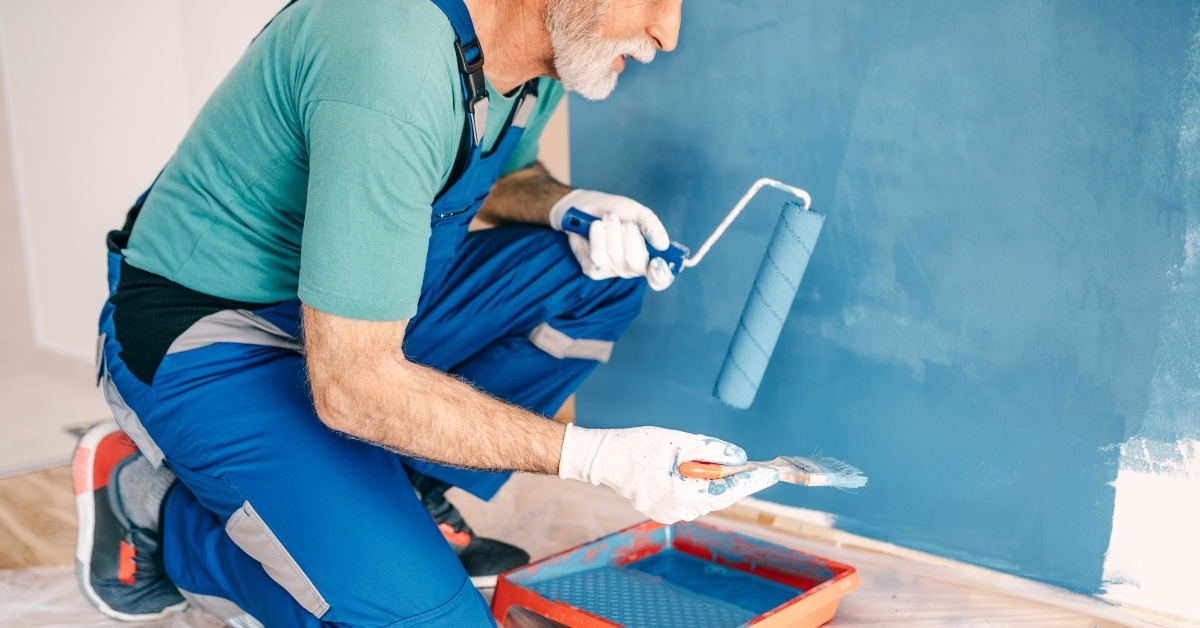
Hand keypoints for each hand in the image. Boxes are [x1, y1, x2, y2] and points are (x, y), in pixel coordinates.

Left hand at [549, 190, 675, 290]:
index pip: (660, 278)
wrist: (588, 208)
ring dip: (612, 231)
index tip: (657, 262)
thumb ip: (652, 227)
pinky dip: (597, 235)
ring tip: (609, 218)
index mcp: (650, 258)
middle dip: (631, 237)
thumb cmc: (618, 212)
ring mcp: (612, 271)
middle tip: (626, 222)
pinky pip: (597, 255)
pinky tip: (596, 226)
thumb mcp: (638, 213)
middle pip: (635, 264)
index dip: (661, 275)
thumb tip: (663, 244)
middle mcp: (633, 269)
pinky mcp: (593, 270)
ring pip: (615, 255)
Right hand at [557, 424, 778, 523]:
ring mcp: (670, 513)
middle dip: (735, 480)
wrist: (604, 459)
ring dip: (713, 481)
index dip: (754, 480)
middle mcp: (681, 510)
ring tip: (717, 464)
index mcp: (687, 494)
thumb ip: (714, 450)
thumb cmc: (640, 446)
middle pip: (719, 496)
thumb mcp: (681, 441)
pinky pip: (687, 498)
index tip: (772, 473)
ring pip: (703, 497)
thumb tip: (739, 457)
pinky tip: (691, 471)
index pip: (731, 489)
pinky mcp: (661, 510)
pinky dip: (695, 485)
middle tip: (754, 468)